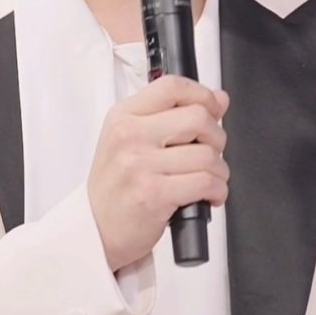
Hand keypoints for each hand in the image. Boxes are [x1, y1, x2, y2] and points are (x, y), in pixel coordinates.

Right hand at [87, 74, 228, 272]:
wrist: (96, 228)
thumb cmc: (116, 184)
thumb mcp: (132, 139)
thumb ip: (173, 115)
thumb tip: (219, 98)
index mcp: (124, 116)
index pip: (172, 86)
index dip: (202, 95)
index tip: (213, 109)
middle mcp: (130, 135)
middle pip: (197, 118)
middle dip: (216, 137)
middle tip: (210, 151)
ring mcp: (140, 164)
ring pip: (207, 155)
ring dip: (219, 170)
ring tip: (207, 179)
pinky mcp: (154, 194)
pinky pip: (206, 183)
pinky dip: (217, 191)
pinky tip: (208, 195)